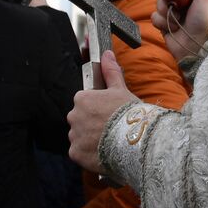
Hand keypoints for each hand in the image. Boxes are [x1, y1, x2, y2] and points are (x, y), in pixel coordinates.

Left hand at [67, 51, 137, 172]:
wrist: (133, 140)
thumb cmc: (127, 113)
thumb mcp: (120, 89)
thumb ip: (110, 71)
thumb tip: (106, 54)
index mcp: (82, 98)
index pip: (85, 102)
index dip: (98, 108)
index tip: (108, 113)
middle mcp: (73, 116)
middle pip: (80, 119)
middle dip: (91, 123)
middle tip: (109, 127)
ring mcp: (74, 136)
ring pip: (79, 136)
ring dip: (89, 138)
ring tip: (108, 141)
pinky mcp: (75, 153)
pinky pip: (79, 152)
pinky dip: (88, 153)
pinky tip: (102, 151)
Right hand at [153, 0, 207, 61]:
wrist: (195, 47)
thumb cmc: (204, 23)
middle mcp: (183, 3)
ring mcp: (173, 13)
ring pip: (159, 2)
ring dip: (165, 9)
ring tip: (175, 18)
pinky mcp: (164, 24)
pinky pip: (155, 16)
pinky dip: (162, 21)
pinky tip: (171, 28)